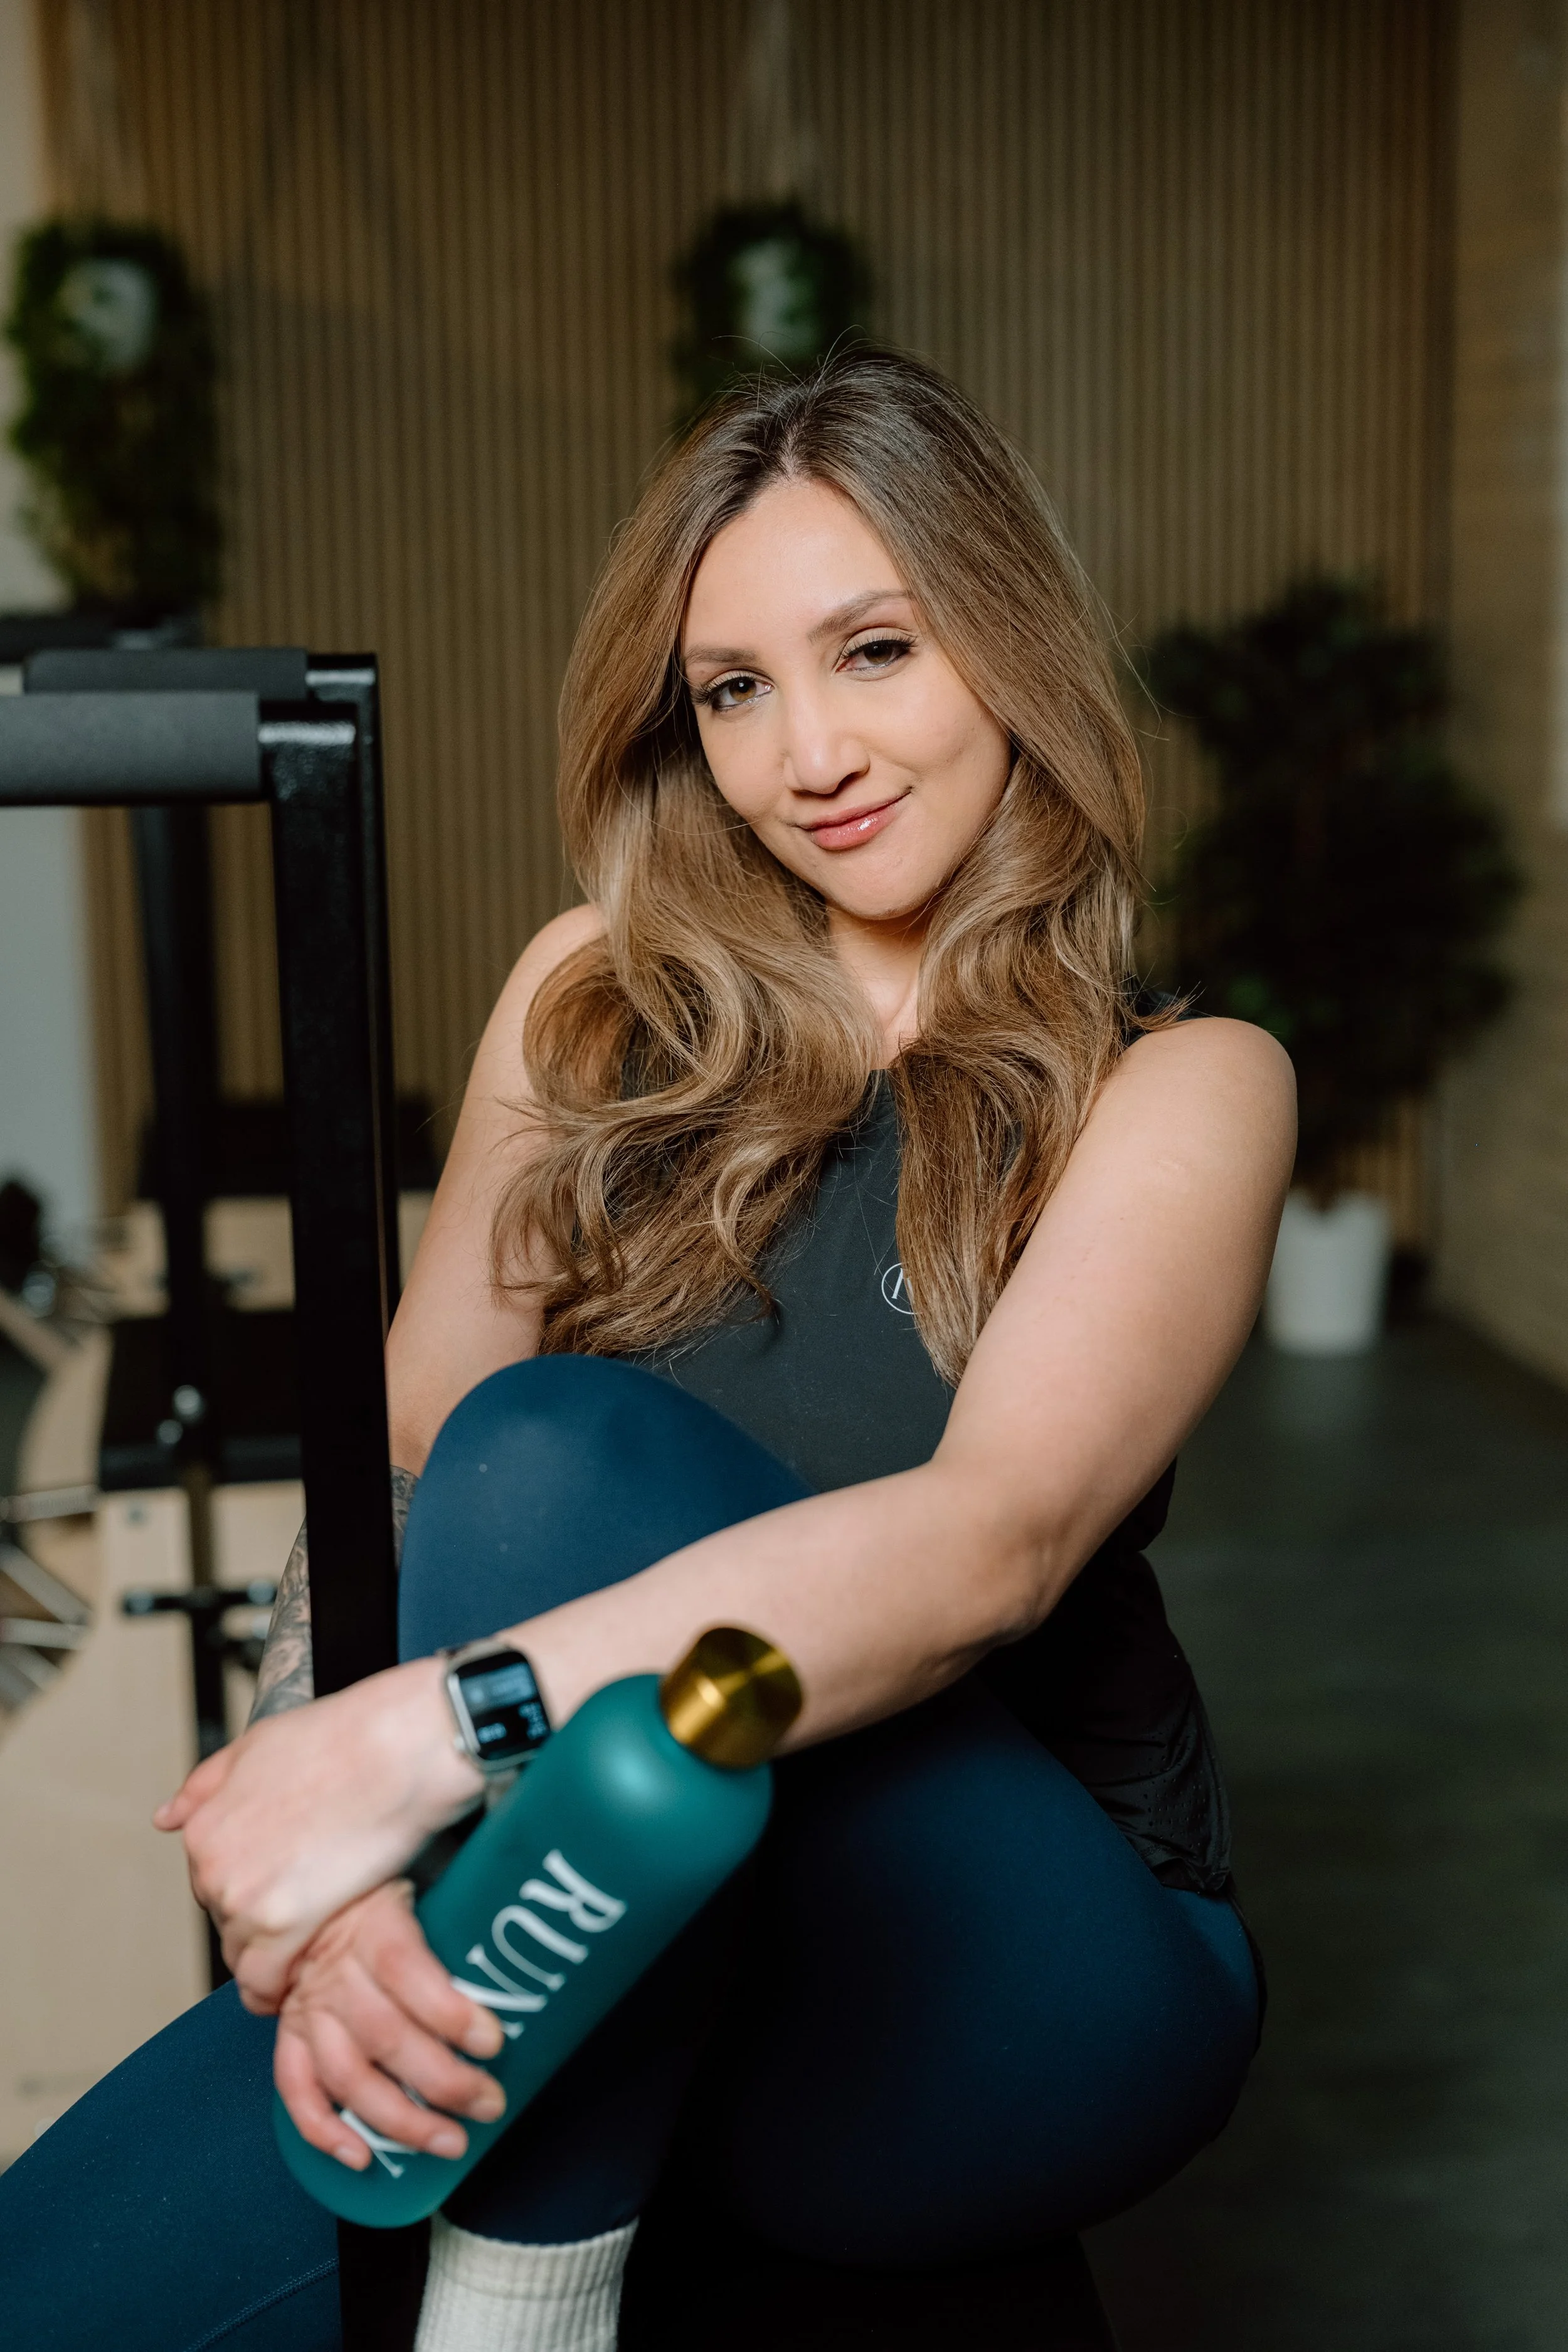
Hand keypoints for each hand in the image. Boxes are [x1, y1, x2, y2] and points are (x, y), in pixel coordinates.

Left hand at [154, 1657, 482, 2010]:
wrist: (394, 1750)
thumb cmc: (339, 1739)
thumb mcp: (256, 1745)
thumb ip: (206, 1786)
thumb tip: (165, 1818)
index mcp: (203, 1827)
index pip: (211, 1880)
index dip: (252, 1883)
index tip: (282, 1883)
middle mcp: (213, 1867)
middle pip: (227, 1918)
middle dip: (261, 1918)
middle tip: (308, 1906)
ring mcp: (246, 1899)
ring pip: (243, 1952)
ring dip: (271, 1953)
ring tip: (312, 1939)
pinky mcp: (285, 1926)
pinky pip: (266, 1979)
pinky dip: (280, 1985)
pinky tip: (302, 1976)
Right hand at [274, 1881, 505, 2168]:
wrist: (304, 1891)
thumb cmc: (379, 1888)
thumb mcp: (419, 1872)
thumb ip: (459, 1900)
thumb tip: (521, 1907)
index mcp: (372, 1925)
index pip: (408, 1970)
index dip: (449, 2011)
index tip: (494, 2041)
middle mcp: (335, 1972)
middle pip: (385, 2035)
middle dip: (442, 2081)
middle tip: (489, 2103)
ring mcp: (308, 2008)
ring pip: (347, 2075)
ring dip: (398, 2119)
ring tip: (449, 2143)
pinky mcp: (290, 2035)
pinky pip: (296, 2089)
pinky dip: (323, 2129)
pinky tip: (360, 2156)